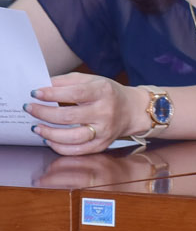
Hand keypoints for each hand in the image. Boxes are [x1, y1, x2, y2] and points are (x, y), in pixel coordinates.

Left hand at [27, 73, 142, 156]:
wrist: (132, 110)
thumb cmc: (108, 93)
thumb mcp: (93, 80)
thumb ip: (68, 81)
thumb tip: (43, 86)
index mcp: (104, 92)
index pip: (74, 94)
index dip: (52, 94)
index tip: (35, 93)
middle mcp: (105, 112)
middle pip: (69, 116)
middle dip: (44, 113)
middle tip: (29, 108)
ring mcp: (104, 130)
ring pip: (72, 137)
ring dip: (49, 133)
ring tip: (36, 127)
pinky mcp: (102, 144)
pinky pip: (76, 150)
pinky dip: (58, 146)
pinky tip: (48, 139)